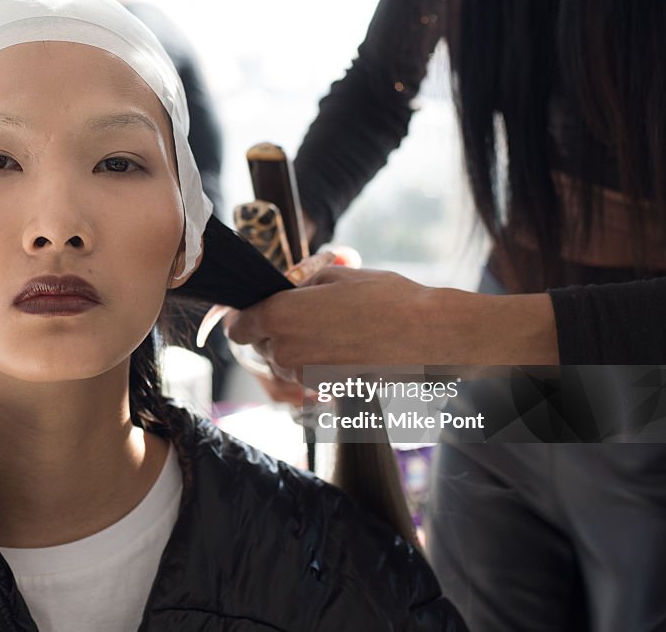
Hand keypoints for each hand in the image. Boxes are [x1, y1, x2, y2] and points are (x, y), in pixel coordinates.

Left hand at [225, 266, 559, 384]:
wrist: (428, 336)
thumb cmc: (386, 299)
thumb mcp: (336, 275)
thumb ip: (298, 285)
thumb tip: (282, 290)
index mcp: (279, 316)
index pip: (237, 326)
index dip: (248, 316)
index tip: (263, 308)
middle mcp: (285, 351)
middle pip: (260, 344)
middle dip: (276, 329)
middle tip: (309, 312)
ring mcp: (305, 376)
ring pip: (283, 362)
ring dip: (297, 347)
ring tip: (334, 328)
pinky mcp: (325, 390)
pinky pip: (307, 375)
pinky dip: (317, 362)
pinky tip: (345, 346)